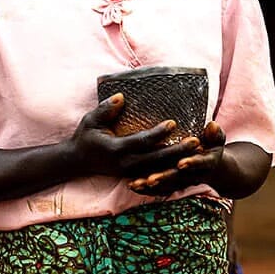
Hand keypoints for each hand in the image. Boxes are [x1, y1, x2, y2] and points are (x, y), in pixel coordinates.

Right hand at [68, 95, 199, 180]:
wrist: (77, 161)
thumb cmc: (85, 136)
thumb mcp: (90, 120)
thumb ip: (105, 109)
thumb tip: (121, 97)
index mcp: (116, 149)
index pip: (141, 141)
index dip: (158, 133)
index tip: (173, 123)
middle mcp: (125, 164)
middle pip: (156, 159)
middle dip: (177, 150)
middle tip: (197, 141)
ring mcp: (130, 173)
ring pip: (159, 169)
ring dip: (178, 161)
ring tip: (197, 153)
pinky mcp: (133, 176)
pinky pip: (155, 175)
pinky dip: (170, 170)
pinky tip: (185, 164)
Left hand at [130, 122, 228, 195]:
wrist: (214, 168)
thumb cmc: (212, 145)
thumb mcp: (217, 139)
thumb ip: (215, 134)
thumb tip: (212, 125)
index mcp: (207, 163)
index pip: (200, 164)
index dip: (191, 163)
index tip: (181, 163)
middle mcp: (194, 175)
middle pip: (178, 178)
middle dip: (164, 178)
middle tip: (150, 179)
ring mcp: (182, 182)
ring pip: (166, 186)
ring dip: (151, 187)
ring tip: (135, 184)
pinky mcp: (173, 186)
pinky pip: (160, 191)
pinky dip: (147, 190)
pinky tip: (132, 186)